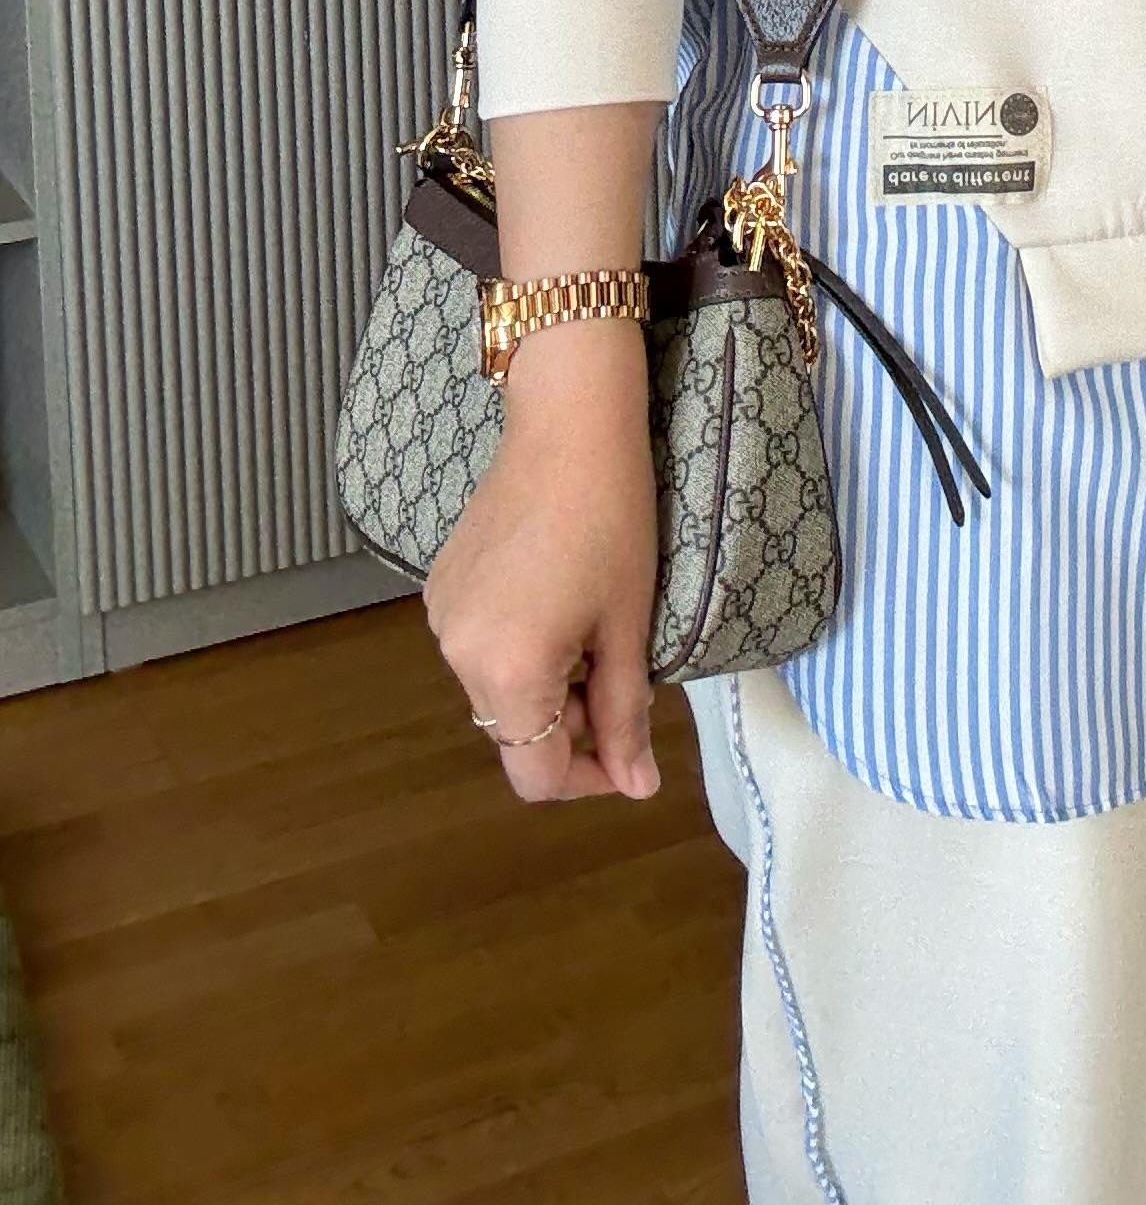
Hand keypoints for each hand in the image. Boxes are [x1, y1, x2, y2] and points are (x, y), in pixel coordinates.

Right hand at [424, 318, 661, 804]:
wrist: (568, 425)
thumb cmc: (612, 520)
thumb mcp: (628, 626)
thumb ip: (626, 715)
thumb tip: (638, 788)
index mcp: (505, 672)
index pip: (536, 774)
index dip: (590, 777)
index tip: (630, 752)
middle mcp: (456, 655)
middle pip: (514, 731)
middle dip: (572, 724)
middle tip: (622, 678)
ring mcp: (441, 618)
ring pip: (498, 688)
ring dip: (547, 683)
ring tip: (592, 628)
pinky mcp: (439, 586)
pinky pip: (480, 645)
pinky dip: (520, 646)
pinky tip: (557, 598)